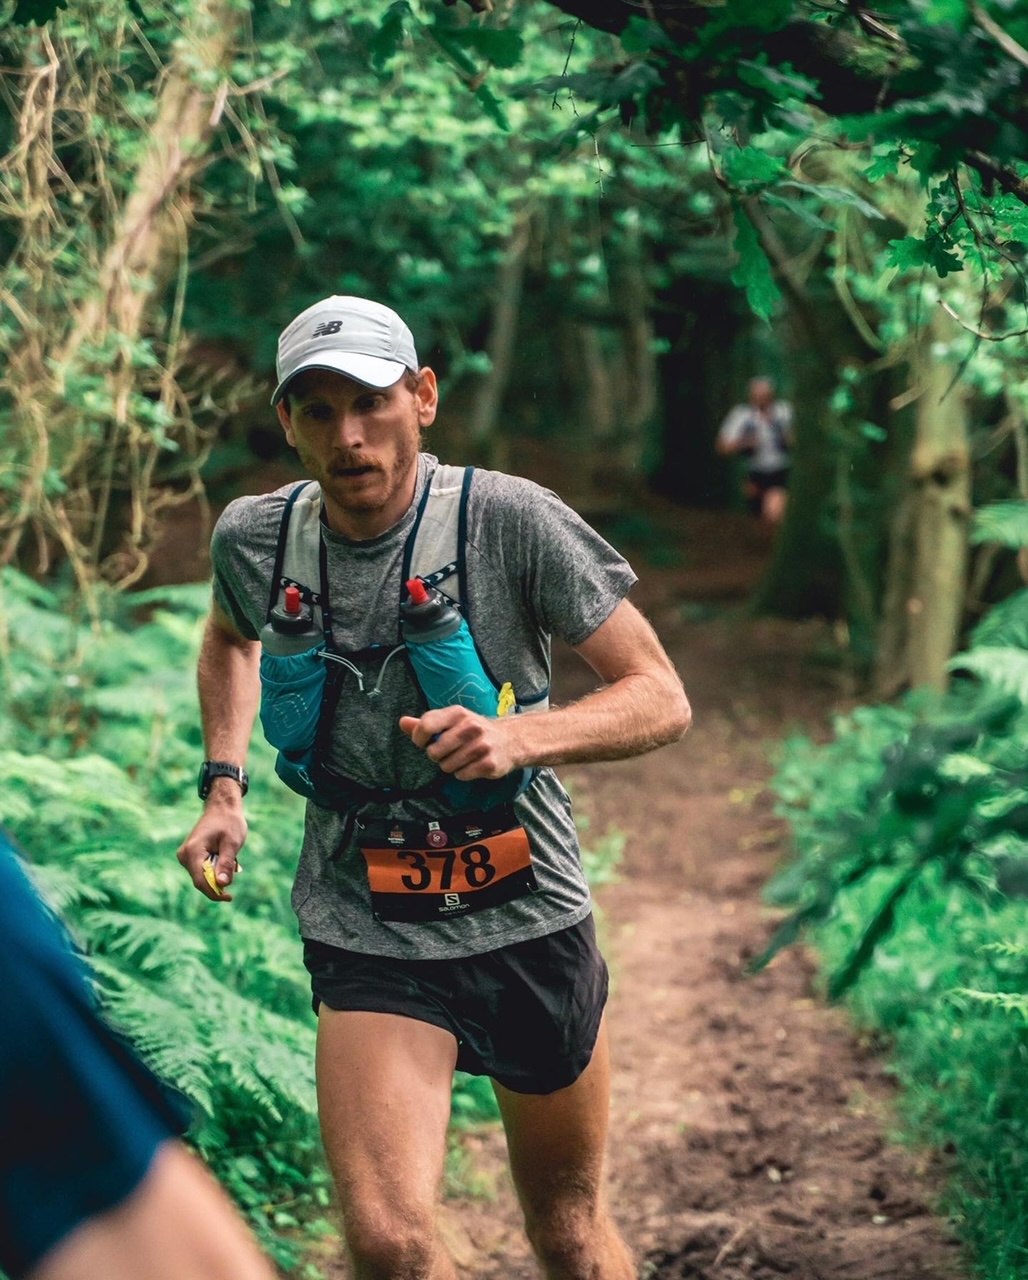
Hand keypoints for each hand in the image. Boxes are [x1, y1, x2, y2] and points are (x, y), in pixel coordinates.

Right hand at [176, 795, 247, 901]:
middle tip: (234, 864)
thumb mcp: (232, 843)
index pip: (200, 881)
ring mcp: (185, 856)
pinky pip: (203, 871)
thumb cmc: (229, 823)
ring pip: (202, 877)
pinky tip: (223, 855)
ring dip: (218, 873)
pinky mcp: (190, 857)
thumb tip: (222, 884)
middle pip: (201, 881)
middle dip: (218, 881)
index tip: (229, 897)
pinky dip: (215, 868)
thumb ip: (226, 863)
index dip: (214, 893)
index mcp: (192, 851)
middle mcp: (184, 855)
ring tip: (229, 855)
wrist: (222, 808)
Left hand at [399, 706, 517, 780]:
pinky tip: (473, 764)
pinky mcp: (488, 763)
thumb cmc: (475, 730)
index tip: (424, 742)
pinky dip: (463, 773)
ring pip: (446, 766)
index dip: (419, 738)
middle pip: (434, 752)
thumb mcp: (453, 721)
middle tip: (449, 751)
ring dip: (451, 766)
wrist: (511, 740)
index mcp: (458, 713)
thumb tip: (402, 722)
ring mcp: (481, 745)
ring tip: (463, 757)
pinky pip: (461, 775)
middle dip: (437, 756)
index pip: (426, 726)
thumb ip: (427, 723)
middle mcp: (470, 727)